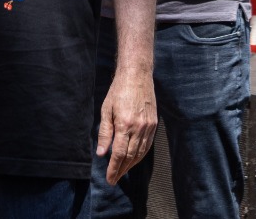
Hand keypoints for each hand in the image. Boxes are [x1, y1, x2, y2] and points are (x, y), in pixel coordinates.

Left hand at [96, 66, 155, 183]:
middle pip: (131, 156)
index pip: (119, 154)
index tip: (109, 178)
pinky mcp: (153, 123)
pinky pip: (148, 145)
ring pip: (141, 153)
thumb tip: (101, 153)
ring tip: (122, 172)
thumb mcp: (106, 110)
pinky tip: (135, 159)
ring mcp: (148, 126)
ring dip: (131, 165)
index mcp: (124, 124)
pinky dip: (141, 155)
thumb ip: (104, 133)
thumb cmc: (118, 91)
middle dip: (122, 170)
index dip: (114, 168)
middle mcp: (139, 127)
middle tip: (114, 179)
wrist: (137, 75)